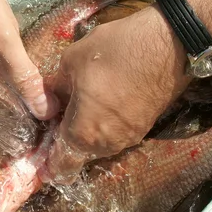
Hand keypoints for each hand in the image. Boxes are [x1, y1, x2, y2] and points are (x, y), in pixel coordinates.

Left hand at [41, 4, 191, 183]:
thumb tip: (48, 99)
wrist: (170, 45)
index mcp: (83, 133)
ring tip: (80, 106)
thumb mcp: (72, 61)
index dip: (49, 166)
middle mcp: (107, 143)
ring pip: (100, 143)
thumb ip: (56, 87)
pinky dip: (106, 123)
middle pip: (81, 154)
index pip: (61, 164)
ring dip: (88, 132)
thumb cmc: (115, 52)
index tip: (41, 163)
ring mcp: (130, 137)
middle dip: (67, 143)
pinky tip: (102, 101)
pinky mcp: (145, 125)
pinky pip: (117, 132)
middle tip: (57, 120)